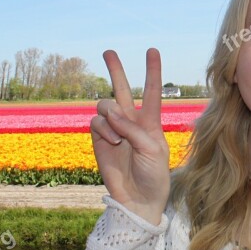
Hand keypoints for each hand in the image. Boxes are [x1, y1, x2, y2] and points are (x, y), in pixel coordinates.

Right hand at [90, 48, 170, 224]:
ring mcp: (113, 130)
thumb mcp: (152, 148)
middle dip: (115, 70)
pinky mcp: (99, 140)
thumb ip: (132, 128)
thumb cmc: (154, 174)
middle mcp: (131, 121)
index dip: (152, 70)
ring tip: (119, 135)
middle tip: (108, 51)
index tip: (152, 50)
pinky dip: (103, 128)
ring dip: (111, 115)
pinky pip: (96, 122)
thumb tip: (110, 112)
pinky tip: (112, 141)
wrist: (139, 199)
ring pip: (105, 105)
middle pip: (121, 89)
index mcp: (151, 121)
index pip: (151, 91)